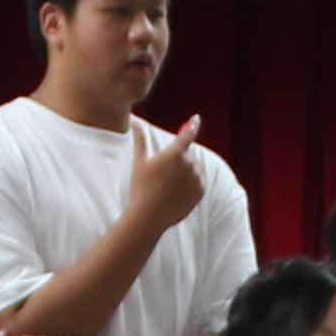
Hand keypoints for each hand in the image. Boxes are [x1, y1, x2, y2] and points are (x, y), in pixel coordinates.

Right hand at [126, 116, 207, 234]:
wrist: (149, 216)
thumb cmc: (141, 188)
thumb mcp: (139, 162)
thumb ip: (140, 141)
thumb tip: (135, 123)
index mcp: (175, 153)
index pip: (187, 134)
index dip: (192, 125)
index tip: (196, 119)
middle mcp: (189, 163)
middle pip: (188, 156)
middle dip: (178, 160)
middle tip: (162, 176)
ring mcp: (197, 178)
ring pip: (194, 169)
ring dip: (186, 173)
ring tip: (168, 187)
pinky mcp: (201, 192)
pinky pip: (199, 183)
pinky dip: (191, 185)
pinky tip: (177, 193)